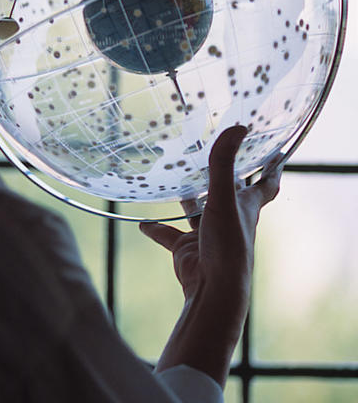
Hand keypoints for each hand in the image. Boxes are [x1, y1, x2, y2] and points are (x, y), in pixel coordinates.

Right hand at [139, 126, 283, 386]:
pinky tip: (142, 223)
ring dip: (186, 199)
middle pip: (227, 193)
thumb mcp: (223, 200)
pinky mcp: (187, 249)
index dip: (272, 168)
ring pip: (196, 211)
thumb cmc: (226, 246)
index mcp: (246, 207)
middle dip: (221, 176)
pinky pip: (169, 235)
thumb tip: (237, 127)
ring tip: (172, 181)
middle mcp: (229, 219)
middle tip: (210, 155)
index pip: (266, 184)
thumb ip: (223, 163)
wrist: (212, 292)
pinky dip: (156, 228)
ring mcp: (207, 235)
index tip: (276, 152)